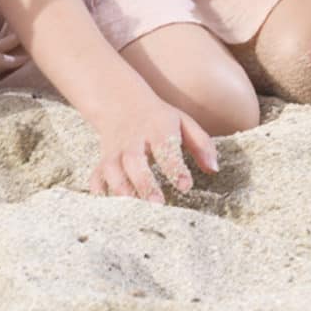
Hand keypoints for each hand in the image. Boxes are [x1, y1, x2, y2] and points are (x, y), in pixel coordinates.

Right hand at [87, 87, 218, 204]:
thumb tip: (214, 169)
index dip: (174, 166)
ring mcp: (116, 149)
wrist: (121, 101)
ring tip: (132, 209)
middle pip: (134, 159)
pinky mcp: (104, 159)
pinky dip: (98, 189)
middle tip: (157, 204)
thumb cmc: (159, 118)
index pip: (165, 146)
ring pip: (112, 168)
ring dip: (120, 188)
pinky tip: (105, 204)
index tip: (185, 185)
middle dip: (143, 182)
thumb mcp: (183, 122)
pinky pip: (96, 174)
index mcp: (157, 128)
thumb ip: (201, 144)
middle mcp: (134, 139)